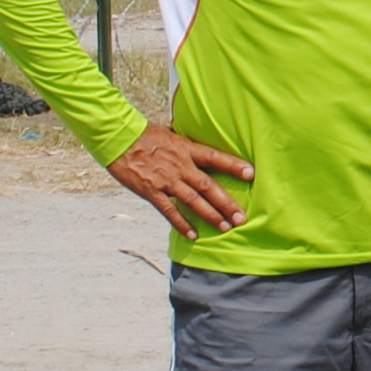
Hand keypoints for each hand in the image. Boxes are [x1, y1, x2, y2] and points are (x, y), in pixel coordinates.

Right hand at [110, 124, 254, 237]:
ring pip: (193, 201)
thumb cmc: (144, 135)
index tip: (251, 174)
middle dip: (226, 203)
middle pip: (208, 186)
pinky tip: (193, 235)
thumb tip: (201, 150)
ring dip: (210, 215)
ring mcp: (166, 180)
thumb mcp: (171, 135)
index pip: (215, 158)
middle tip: (242, 217)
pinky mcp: (151, 192)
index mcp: (186, 149)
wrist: (118, 138)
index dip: (233, 165)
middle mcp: (180, 166)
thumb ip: (187, 146)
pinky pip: (169, 211)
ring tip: (225, 227)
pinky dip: (181, 223)